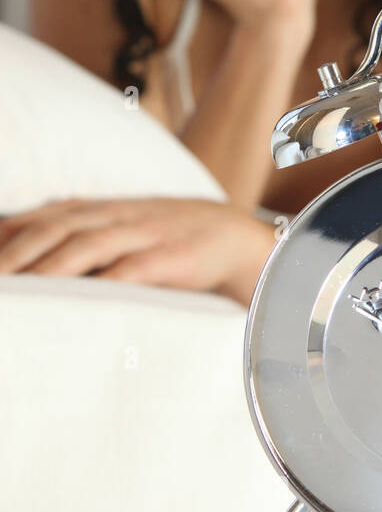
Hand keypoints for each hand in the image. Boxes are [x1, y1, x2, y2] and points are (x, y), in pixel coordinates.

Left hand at [0, 196, 278, 306]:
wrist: (230, 233)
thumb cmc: (161, 239)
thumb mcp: (116, 229)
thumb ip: (75, 240)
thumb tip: (24, 263)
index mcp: (96, 210)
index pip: (40, 218)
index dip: (7, 236)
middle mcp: (114, 216)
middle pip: (54, 228)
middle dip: (16, 253)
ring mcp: (143, 234)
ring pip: (87, 245)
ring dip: (48, 268)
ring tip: (19, 291)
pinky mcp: (171, 256)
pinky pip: (133, 270)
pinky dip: (106, 283)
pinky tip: (84, 300)